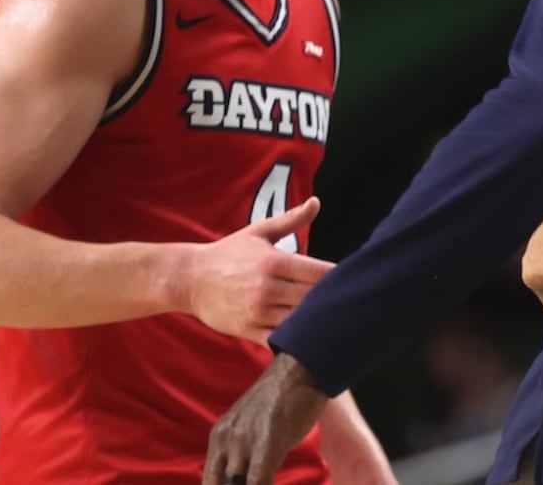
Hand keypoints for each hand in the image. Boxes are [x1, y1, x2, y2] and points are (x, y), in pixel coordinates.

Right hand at [184, 198, 335, 343]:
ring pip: (299, 321)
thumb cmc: (229, 253)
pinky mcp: (248, 330)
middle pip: (313, 299)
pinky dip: (294, 341)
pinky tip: (308, 337)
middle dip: (332, 301)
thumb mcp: (259, 232)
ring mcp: (257, 311)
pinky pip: (279, 340)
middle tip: (350, 301)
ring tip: (334, 320)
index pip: (319, 273)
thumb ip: (291, 219)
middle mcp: (267, 288)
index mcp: (274, 262)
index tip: (353, 279)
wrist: (189, 279)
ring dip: (316, 322)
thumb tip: (316, 202)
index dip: (339, 278)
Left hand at [204, 352, 328, 484]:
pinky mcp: (267, 444)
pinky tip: (275, 482)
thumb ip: (243, 449)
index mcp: (219, 437)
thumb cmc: (283, 399)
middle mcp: (225, 441)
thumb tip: (246, 477)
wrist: (301, 370)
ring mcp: (244, 443)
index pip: (209, 482)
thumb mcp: (250, 424)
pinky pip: (258, 481)